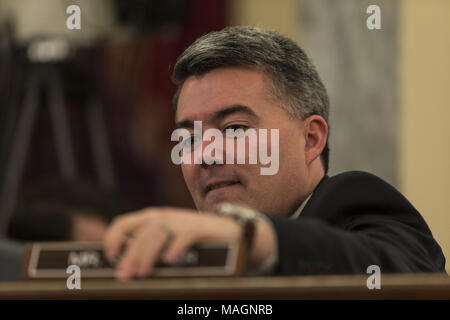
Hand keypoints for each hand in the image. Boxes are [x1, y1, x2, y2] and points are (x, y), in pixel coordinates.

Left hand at [103, 207, 275, 279]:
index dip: (113, 238)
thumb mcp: (166, 238)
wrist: (227, 230)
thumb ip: (147, 245)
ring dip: (146, 255)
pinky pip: (182, 236)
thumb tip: (124, 264)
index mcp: (151, 218)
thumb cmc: (192, 238)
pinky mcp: (197, 228)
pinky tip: (170, 260)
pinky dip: (175, 248)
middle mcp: (163, 216)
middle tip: (124, 275)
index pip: (123, 223)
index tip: (110, 256)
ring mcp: (180, 220)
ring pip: (156, 236)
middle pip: (139, 234)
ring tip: (142, 273)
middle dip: (129, 255)